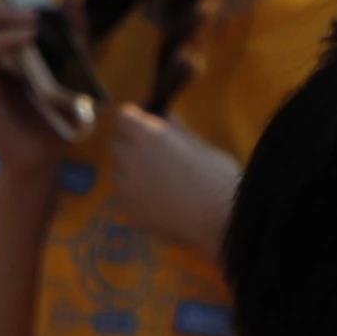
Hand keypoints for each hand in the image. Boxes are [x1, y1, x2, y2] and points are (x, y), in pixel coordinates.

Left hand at [95, 105, 240, 244]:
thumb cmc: (217, 177)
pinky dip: (136, 197)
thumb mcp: (199, 145)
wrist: (219, 219)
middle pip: (117, 145)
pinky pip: (126, 198)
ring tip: (160, 182)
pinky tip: (160, 202)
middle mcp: (131, 159)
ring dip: (131, 173)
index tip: (144, 125)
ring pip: (119, 173)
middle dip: (130, 146)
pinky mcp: (130, 212)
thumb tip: (166, 116)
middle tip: (154, 154)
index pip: (123, 117)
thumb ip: (176, 130)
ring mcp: (127, 187)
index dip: (133, 120)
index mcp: (149, 136)